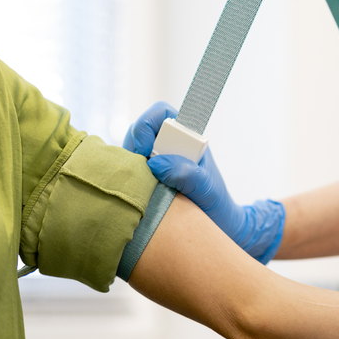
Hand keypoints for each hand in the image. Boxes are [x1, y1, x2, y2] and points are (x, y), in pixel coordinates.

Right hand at [125, 102, 285, 262]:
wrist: (215, 225)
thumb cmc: (214, 201)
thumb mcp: (206, 188)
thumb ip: (187, 173)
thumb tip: (155, 164)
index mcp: (184, 136)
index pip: (160, 113)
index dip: (147, 124)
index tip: (147, 150)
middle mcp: (165, 145)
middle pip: (137, 132)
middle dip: (133, 148)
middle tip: (139, 174)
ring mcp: (151, 162)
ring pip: (126, 153)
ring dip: (126, 168)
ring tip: (139, 189)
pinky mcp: (141, 180)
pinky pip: (123, 174)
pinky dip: (123, 182)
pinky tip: (132, 198)